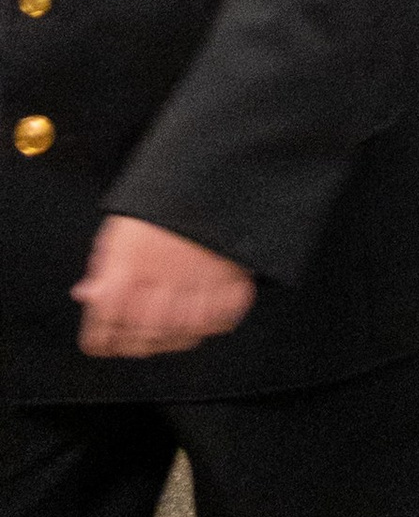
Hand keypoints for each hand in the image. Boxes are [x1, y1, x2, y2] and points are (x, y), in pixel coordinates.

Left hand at [75, 215, 256, 360]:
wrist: (211, 173)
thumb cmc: (163, 201)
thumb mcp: (121, 228)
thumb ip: (103, 266)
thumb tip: (87, 294)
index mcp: (125, 270)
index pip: (104, 330)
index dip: (102, 337)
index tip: (105, 338)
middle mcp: (160, 280)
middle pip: (144, 339)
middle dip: (137, 343)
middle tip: (139, 337)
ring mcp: (197, 282)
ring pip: (182, 335)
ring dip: (175, 337)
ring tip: (172, 328)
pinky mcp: (232, 278)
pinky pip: (222, 319)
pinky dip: (213, 322)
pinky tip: (204, 315)